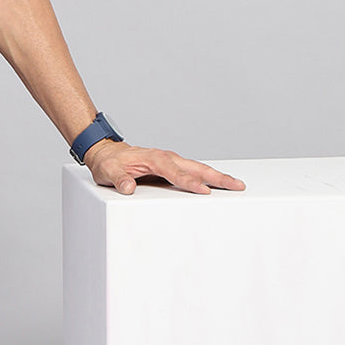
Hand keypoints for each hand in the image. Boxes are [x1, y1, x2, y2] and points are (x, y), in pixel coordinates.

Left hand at [83, 140, 244, 195]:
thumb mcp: (109, 173)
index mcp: (154, 159)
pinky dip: (207, 176)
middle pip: (196, 168)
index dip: (190, 183)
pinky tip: (218, 184)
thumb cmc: (109, 163)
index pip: (176, 173)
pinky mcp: (171, 167)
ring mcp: (171, 161)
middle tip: (237, 186)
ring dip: (217, 176)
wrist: (106, 153)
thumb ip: (120, 180)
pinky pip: (192, 171)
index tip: (205, 191)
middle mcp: (166, 158)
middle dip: (217, 177)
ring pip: (198, 168)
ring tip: (236, 185)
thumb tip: (128, 187)